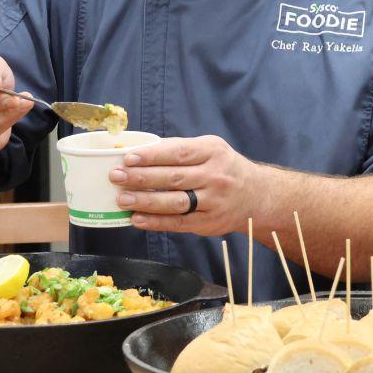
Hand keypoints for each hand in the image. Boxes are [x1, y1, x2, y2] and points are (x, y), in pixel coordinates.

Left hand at [109, 135, 257, 235]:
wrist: (256, 195)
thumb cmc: (224, 167)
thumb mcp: (210, 149)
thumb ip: (180, 150)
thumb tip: (139, 150)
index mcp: (213, 152)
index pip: (179, 153)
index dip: (152, 156)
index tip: (128, 157)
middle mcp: (215, 176)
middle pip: (174, 178)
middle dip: (141, 177)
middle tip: (116, 176)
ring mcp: (213, 201)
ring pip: (175, 202)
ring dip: (146, 201)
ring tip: (122, 199)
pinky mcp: (209, 222)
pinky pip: (178, 223)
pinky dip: (156, 222)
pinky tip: (137, 219)